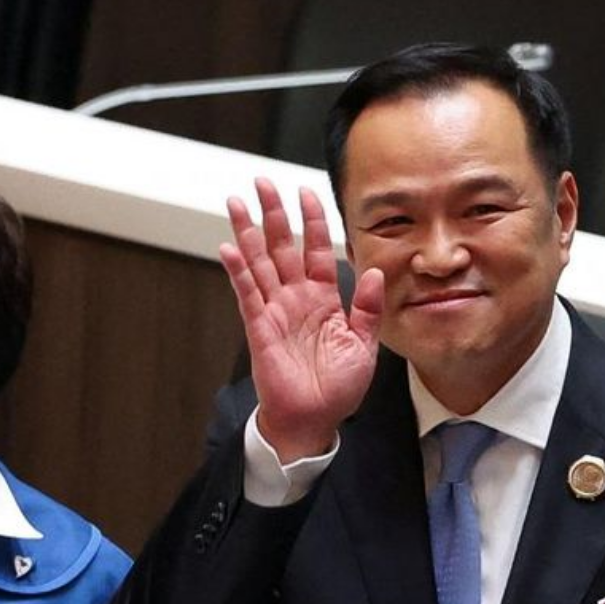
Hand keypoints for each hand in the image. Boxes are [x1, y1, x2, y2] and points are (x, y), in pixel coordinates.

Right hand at [219, 178, 383, 460]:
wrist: (316, 420)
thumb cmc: (339, 388)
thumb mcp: (364, 345)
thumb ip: (368, 308)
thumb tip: (376, 272)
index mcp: (323, 299)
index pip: (316, 251)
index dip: (311, 222)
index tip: (306, 192)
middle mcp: (296, 299)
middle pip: (282, 247)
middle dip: (273, 215)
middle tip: (262, 182)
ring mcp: (276, 311)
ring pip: (259, 263)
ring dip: (248, 232)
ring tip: (238, 202)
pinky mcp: (260, 328)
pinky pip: (247, 295)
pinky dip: (238, 271)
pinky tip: (228, 247)